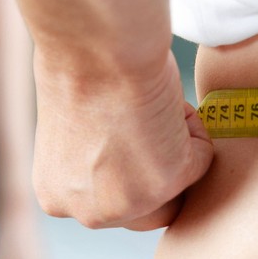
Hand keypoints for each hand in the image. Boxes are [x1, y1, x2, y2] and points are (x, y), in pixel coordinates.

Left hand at [32, 48, 213, 230]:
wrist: (94, 46)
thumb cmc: (78, 64)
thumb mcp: (70, 130)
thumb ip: (93, 158)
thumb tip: (123, 154)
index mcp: (56, 196)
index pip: (110, 205)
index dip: (131, 171)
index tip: (138, 141)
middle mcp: (89, 212)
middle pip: (149, 212)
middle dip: (160, 171)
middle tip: (160, 129)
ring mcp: (131, 203)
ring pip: (178, 184)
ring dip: (177, 144)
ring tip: (154, 105)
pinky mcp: (167, 184)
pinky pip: (201, 158)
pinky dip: (193, 126)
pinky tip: (166, 101)